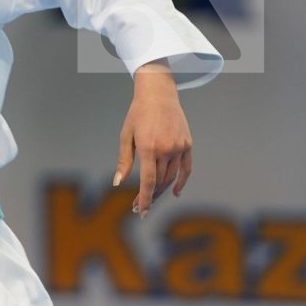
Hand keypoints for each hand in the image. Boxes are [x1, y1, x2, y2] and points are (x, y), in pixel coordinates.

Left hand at [114, 61, 193, 216]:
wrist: (158, 94)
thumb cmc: (137, 114)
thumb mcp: (126, 136)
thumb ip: (123, 161)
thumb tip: (118, 183)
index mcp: (148, 147)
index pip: (148, 181)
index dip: (144, 199)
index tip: (140, 211)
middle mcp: (166, 149)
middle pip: (159, 181)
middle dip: (149, 196)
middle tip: (138, 206)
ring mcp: (179, 147)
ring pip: (171, 177)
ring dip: (161, 191)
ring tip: (151, 199)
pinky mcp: (187, 144)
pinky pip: (186, 169)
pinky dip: (181, 182)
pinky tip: (174, 192)